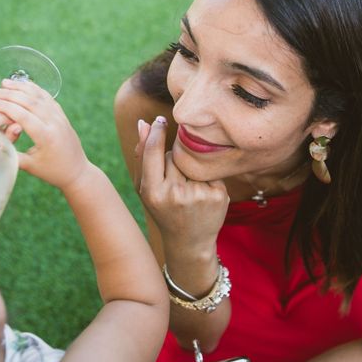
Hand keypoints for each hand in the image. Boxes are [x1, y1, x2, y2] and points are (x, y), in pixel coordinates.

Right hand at [0, 79, 89, 189]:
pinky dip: (35, 89)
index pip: (23, 116)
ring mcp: (60, 118)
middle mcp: (55, 123)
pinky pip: (48, 98)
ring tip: (5, 83)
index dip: (6, 107)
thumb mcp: (30, 167)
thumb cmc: (52, 172)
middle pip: (31, 102)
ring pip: (40, 97)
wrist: (77, 171)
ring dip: (22, 88)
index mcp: (46, 137)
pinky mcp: (62, 115)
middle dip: (10, 95)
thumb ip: (12, 156)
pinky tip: (24, 85)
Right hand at [135, 116, 228, 253]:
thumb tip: (142, 123)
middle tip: (173, 182)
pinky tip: (201, 193)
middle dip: (172, 159)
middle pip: (173, 154)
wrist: (190, 241)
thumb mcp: (146, 188)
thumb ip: (142, 156)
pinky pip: (209, 169)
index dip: (156, 132)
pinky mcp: (218, 194)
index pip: (154, 151)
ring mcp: (198, 194)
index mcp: (153, 192)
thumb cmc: (164, 209)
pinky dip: (205, 176)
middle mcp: (175, 193)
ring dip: (189, 166)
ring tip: (187, 189)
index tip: (159, 120)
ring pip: (192, 160)